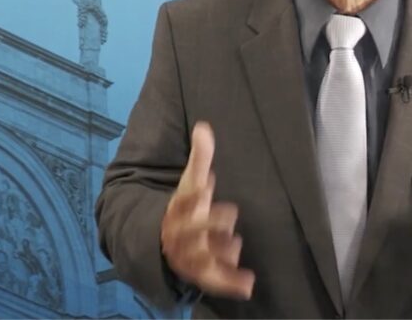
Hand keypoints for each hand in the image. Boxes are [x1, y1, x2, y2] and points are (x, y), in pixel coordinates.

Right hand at [160, 122, 254, 298]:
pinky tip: (249, 284)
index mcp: (179, 210)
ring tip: (235, 245)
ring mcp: (191, 257)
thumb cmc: (186, 207)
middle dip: (210, 224)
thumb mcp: (191, 182)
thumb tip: (204, 126)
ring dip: (220, 252)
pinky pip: (215, 281)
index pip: (184, 202)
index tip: (205, 186)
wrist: (163, 242)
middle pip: (194, 232)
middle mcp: (182, 235)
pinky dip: (231, 283)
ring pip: (203, 258)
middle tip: (229, 215)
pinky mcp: (202, 274)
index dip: (193, 196)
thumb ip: (200, 158)